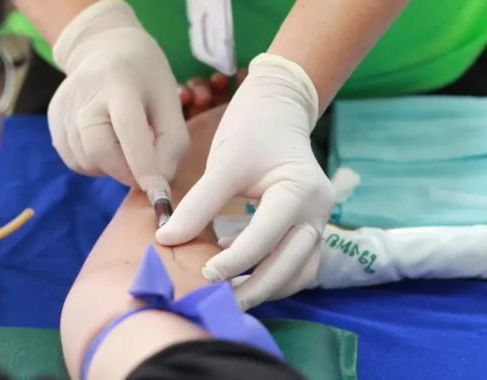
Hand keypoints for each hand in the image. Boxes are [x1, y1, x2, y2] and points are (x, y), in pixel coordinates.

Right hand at [48, 0, 187, 190]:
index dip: (143, 164)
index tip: (159, 192)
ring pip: (87, 161)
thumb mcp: (170, 99)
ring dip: (112, 167)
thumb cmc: (145, 77)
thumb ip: (172, 141)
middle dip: (126, 172)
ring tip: (125, 144)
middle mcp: (84, 95)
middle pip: (99, 150)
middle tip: (145, 170)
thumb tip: (159, 181)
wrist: (104, 48)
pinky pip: (76, 161)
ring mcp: (63, 109)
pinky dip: (96, 164)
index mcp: (120, 82)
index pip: (128, 128)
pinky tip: (107, 142)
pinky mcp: (53, 122)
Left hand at [157, 54, 335, 309]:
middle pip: (291, 265)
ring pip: (299, 271)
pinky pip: (298, 263)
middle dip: (255, 288)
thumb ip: (198, 204)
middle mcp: (318, 211)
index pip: (266, 238)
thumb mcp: (224, 164)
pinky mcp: (310, 226)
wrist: (279, 107)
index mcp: (301, 192)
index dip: (234, 261)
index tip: (203, 274)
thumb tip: (166, 239)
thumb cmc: (252, 129)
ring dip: (267, 287)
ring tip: (230, 296)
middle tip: (218, 301)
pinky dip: (274, 275)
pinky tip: (243, 275)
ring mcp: (319, 221)